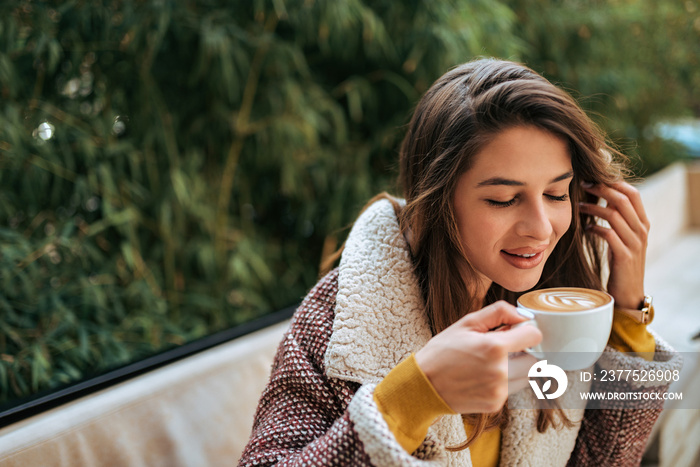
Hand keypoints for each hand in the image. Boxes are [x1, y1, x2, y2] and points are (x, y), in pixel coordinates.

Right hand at [414, 301, 541, 413]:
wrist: (424, 384)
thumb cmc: (443, 350)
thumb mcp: (466, 323)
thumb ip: (499, 313)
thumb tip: (523, 316)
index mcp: (494, 347)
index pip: (534, 336)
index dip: (527, 331)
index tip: (516, 332)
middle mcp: (500, 371)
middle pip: (535, 360)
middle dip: (524, 352)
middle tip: (505, 348)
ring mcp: (499, 391)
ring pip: (527, 376)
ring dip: (517, 367)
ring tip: (492, 362)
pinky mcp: (495, 404)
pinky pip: (512, 389)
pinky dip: (505, 381)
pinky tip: (484, 376)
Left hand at [579, 181, 649, 308]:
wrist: (628, 293)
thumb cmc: (621, 263)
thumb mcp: (624, 238)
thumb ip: (619, 220)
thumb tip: (601, 197)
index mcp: (643, 223)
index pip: (633, 193)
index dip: (614, 183)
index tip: (593, 179)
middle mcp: (641, 231)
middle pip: (623, 200)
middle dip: (601, 189)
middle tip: (583, 185)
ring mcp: (634, 244)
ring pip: (614, 215)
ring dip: (594, 208)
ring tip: (579, 206)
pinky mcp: (624, 257)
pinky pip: (608, 234)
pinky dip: (595, 228)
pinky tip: (585, 229)